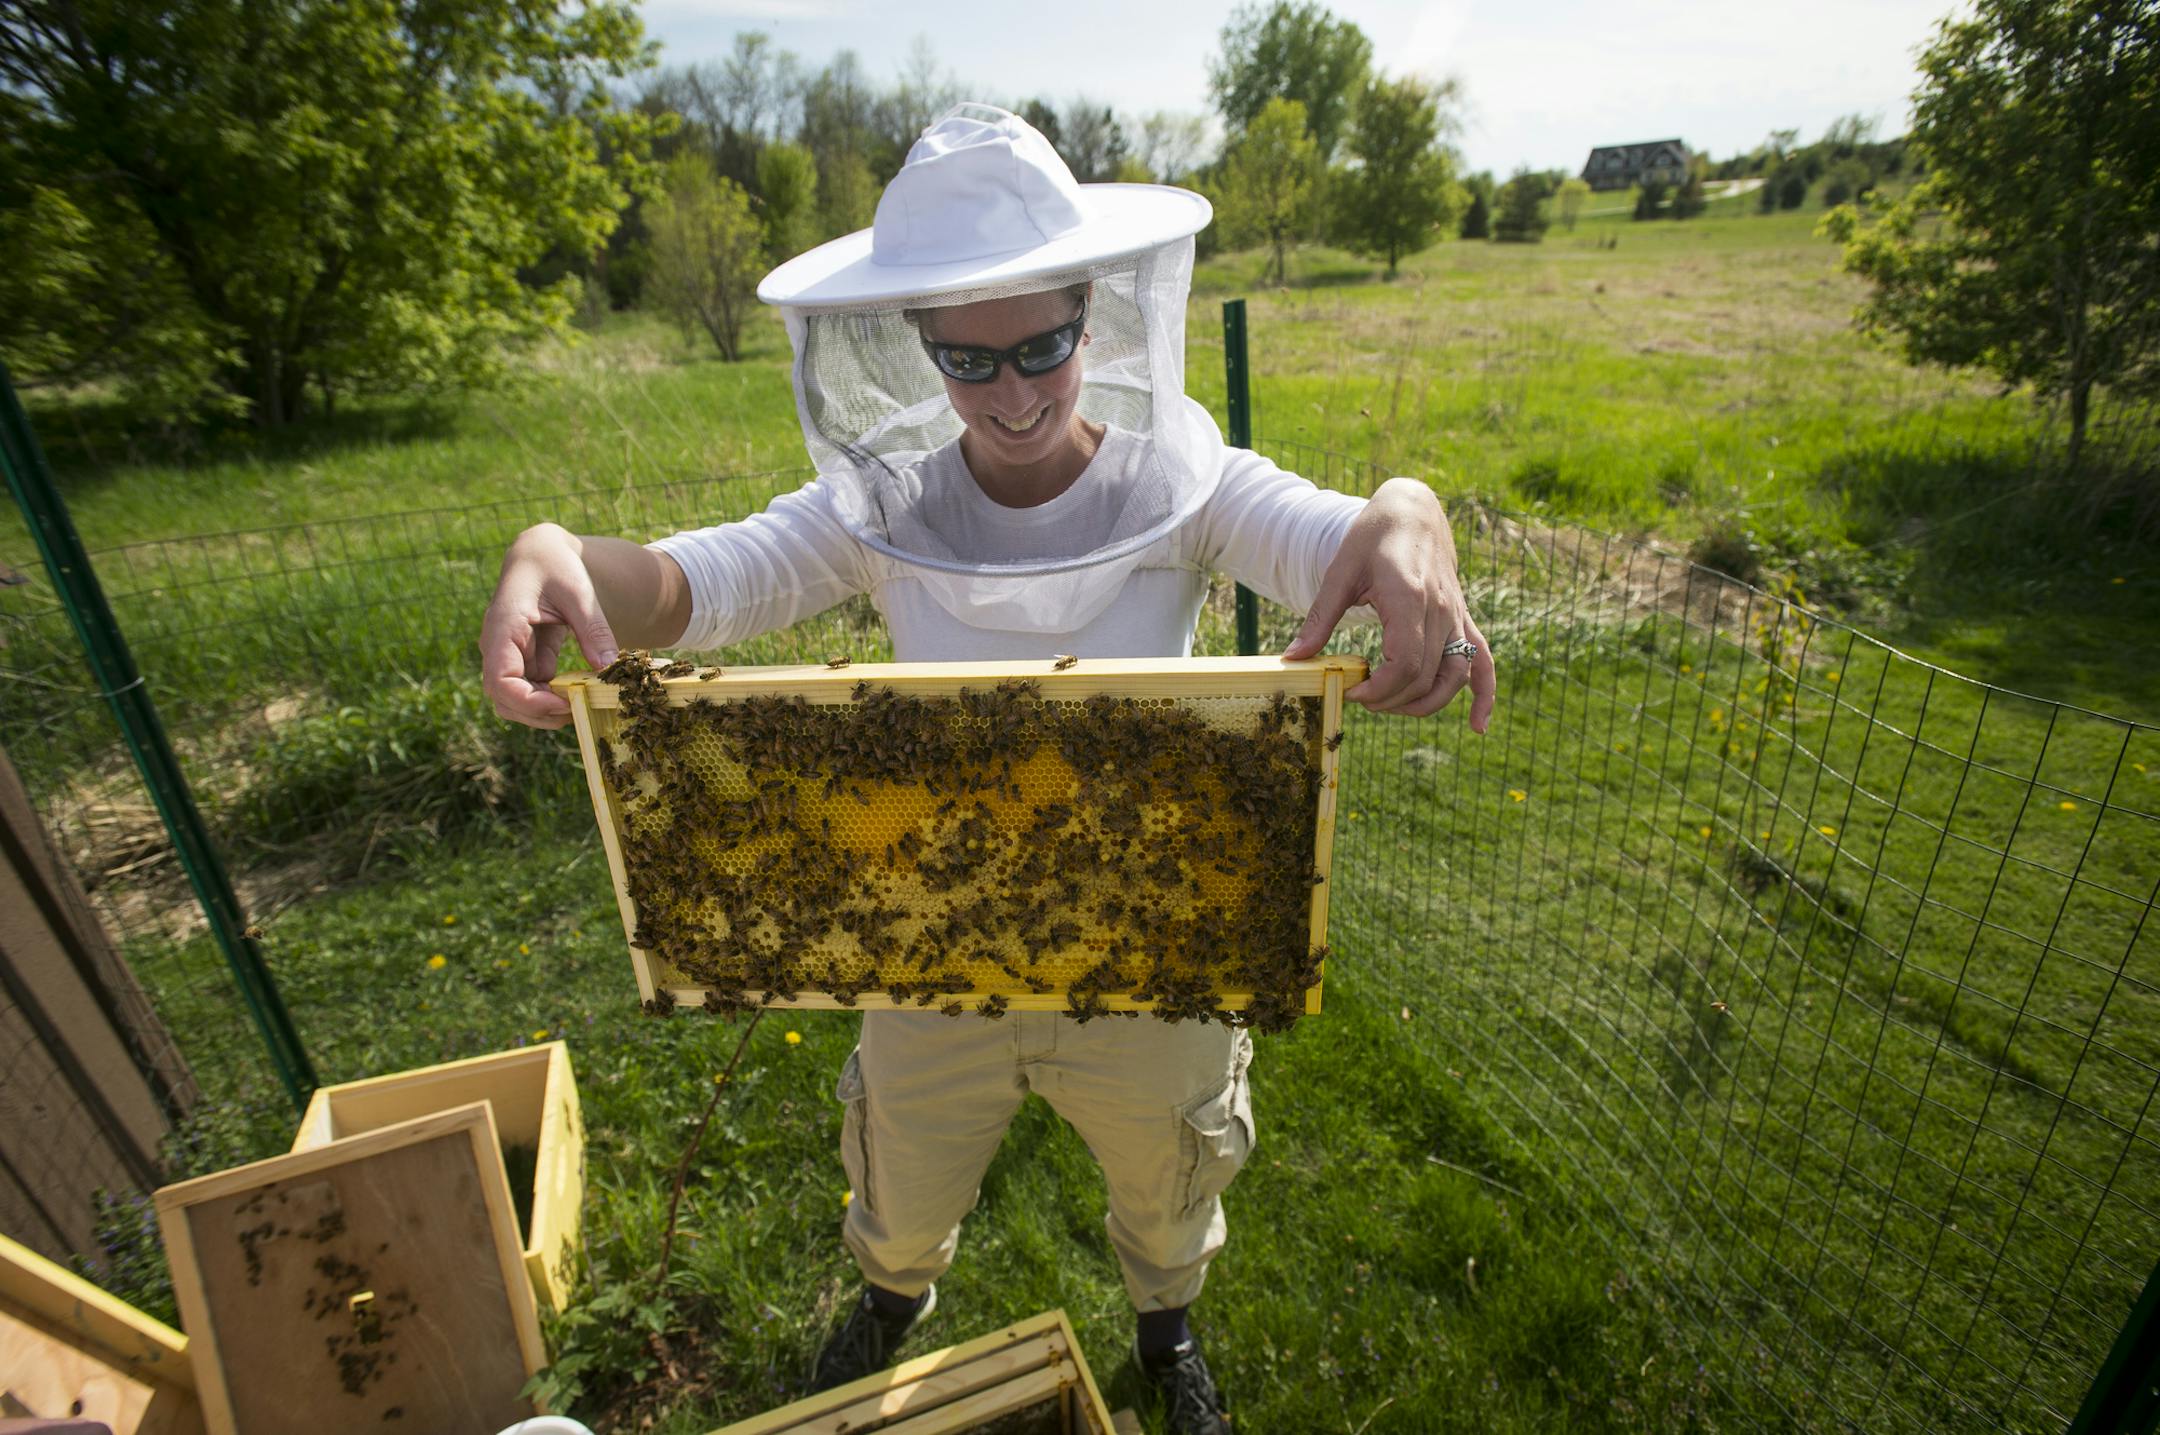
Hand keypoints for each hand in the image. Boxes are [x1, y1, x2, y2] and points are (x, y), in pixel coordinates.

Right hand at [481, 524, 618, 729]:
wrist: (541, 553)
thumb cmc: (556, 566)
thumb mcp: (580, 593)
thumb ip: (593, 629)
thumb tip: (608, 668)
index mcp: (504, 627)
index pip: (500, 680)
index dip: (529, 702)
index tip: (564, 704)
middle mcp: (498, 646)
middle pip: (504, 699)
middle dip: (539, 713)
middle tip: (579, 711)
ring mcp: (509, 655)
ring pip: (515, 699)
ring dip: (544, 709)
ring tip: (581, 703)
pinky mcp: (523, 658)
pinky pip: (531, 688)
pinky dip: (552, 697)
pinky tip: (578, 692)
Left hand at [1281, 478, 1495, 729]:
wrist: (1412, 511)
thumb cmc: (1373, 537)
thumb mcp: (1340, 573)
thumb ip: (1320, 619)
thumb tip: (1293, 659)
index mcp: (1407, 596)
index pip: (1403, 664)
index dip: (1377, 690)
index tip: (1351, 690)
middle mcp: (1440, 609)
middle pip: (1424, 677)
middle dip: (1390, 699)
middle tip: (1360, 696)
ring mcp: (1456, 616)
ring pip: (1453, 678)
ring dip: (1424, 704)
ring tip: (1391, 706)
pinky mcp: (1464, 620)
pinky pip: (1483, 663)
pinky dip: (1485, 696)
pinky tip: (1477, 726)